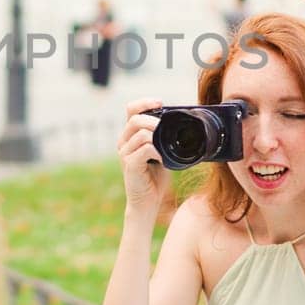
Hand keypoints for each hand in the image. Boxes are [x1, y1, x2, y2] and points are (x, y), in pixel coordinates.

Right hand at [116, 98, 169, 212]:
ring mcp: (125, 153)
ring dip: (156, 135)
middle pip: (134, 119)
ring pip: (140, 133)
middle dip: (153, 119)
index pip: (131, 109)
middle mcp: (124, 142)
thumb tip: (181, 123)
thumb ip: (163, 137)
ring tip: (165, 146)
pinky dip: (156, 151)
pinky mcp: (129, 165)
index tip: (160, 103)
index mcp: (130, 135)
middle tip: (164, 126)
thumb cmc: (155, 177)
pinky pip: (144, 149)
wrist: (148, 201)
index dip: (144, 102)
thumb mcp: (161, 151)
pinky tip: (162, 159)